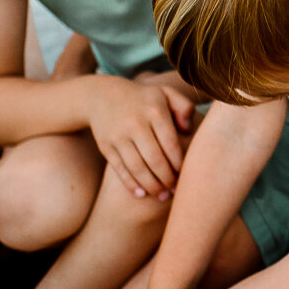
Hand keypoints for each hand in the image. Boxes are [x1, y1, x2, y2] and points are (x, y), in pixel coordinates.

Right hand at [87, 75, 194, 199]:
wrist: (101, 96)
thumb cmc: (144, 98)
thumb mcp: (166, 93)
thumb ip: (184, 107)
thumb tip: (187, 131)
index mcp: (154, 111)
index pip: (171, 144)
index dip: (179, 163)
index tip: (186, 174)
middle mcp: (135, 124)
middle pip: (155, 159)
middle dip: (167, 179)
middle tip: (175, 190)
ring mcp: (118, 136)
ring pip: (137, 168)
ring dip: (151, 185)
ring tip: (162, 195)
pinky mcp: (106, 146)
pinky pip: (120, 169)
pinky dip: (131, 184)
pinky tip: (141, 194)